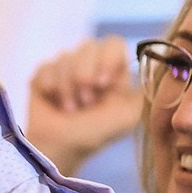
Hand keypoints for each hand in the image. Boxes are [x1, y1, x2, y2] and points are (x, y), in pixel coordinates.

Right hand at [26, 36, 141, 172]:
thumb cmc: (95, 135)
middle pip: (88, 46)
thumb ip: (141, 92)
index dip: (107, 59)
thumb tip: (147, 69)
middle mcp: (90, 64)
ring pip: (65, 57)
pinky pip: (46, 66)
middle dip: (84, 75)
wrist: (60, 149)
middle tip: (85, 102)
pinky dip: (49, 86)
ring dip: (67, 87)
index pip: (113, 43)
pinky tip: (53, 102)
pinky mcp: (44, 74)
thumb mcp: (127, 117)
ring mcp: (65, 67)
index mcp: (113, 70)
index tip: (102, 84)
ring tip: (69, 109)